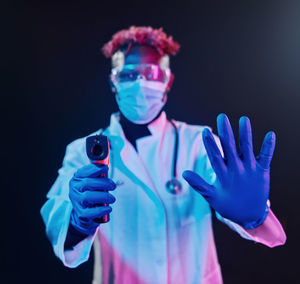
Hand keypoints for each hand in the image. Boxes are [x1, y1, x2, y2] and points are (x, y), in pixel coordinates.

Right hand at [69, 164, 115, 234]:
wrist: (84, 212)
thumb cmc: (91, 193)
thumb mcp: (92, 182)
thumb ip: (98, 175)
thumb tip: (106, 167)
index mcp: (77, 179)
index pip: (84, 172)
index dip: (96, 169)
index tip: (106, 168)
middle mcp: (75, 189)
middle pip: (88, 183)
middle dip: (103, 183)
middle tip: (113, 186)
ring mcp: (77, 201)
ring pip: (88, 197)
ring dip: (104, 196)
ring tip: (112, 198)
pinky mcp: (81, 213)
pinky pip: (90, 212)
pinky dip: (101, 210)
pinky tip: (108, 208)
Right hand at [183, 113, 274, 228]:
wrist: (250, 215)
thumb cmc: (228, 205)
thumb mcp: (211, 196)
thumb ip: (199, 184)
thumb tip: (184, 173)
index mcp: (223, 176)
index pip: (215, 156)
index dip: (209, 143)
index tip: (205, 131)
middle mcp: (237, 170)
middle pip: (230, 148)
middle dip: (225, 131)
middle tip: (222, 117)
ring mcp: (250, 170)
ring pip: (247, 149)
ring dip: (246, 134)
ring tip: (244, 119)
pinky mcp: (262, 171)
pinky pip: (266, 157)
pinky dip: (269, 146)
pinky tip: (271, 134)